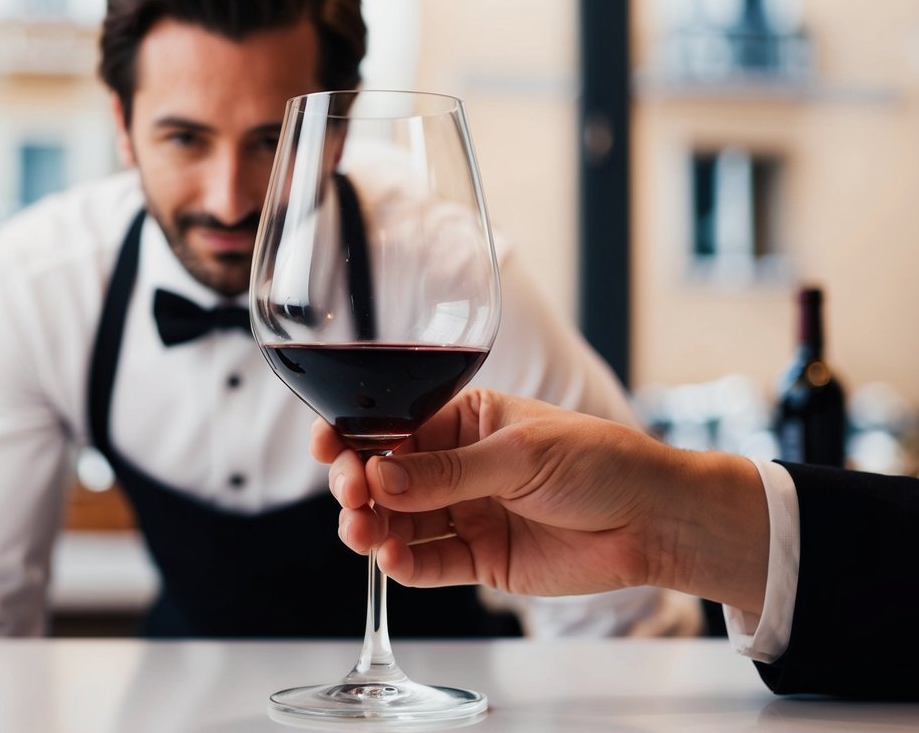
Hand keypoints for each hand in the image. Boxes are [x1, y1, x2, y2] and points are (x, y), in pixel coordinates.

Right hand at [312, 388, 767, 612]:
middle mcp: (456, 466)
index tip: (329, 447)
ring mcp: (465, 512)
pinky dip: (403, 563)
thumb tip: (381, 474)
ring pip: (398, 522)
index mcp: (464, 420)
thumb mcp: (520, 454)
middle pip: (385, 477)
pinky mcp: (478, 558)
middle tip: (352, 495)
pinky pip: (427, 561)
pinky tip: (391, 559)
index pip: (394, 426)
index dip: (356, 437)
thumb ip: (448, 471)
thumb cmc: (600, 463)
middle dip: (359, 485)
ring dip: (372, 527)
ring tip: (362, 533)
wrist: (655, 521)